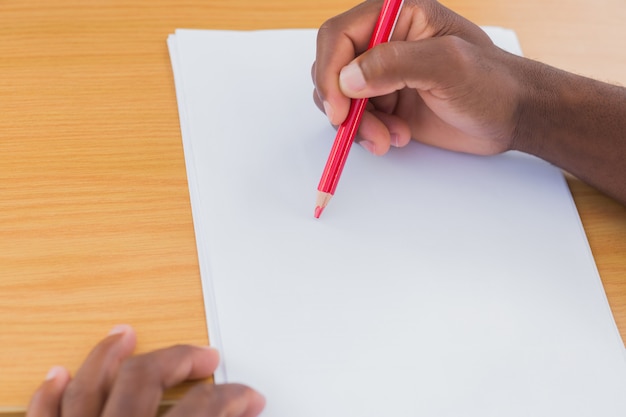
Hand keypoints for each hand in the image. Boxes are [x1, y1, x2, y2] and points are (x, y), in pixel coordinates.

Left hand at [26, 325, 264, 416]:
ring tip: (126, 333)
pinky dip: (47, 394)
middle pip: (145, 380)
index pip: (203, 409)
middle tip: (204, 356)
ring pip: (88, 387)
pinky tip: (57, 372)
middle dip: (179, 359)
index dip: (233, 398)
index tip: (248, 397)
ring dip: (108, 356)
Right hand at [312, 0, 524, 155]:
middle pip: (333, 68)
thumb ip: (394, 64)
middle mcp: (384, 42)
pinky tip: (397, 137)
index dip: (330, 71)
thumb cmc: (491, 83)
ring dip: (357, 124)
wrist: (511, 117)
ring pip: (340, 98)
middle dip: (343, 103)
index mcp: (397, 16)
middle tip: (362, 128)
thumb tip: (347, 78)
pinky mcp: (385, 103)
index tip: (339, 107)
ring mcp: (383, 75)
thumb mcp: (447, 66)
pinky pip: (355, 119)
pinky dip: (367, 133)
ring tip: (389, 137)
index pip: (340, 35)